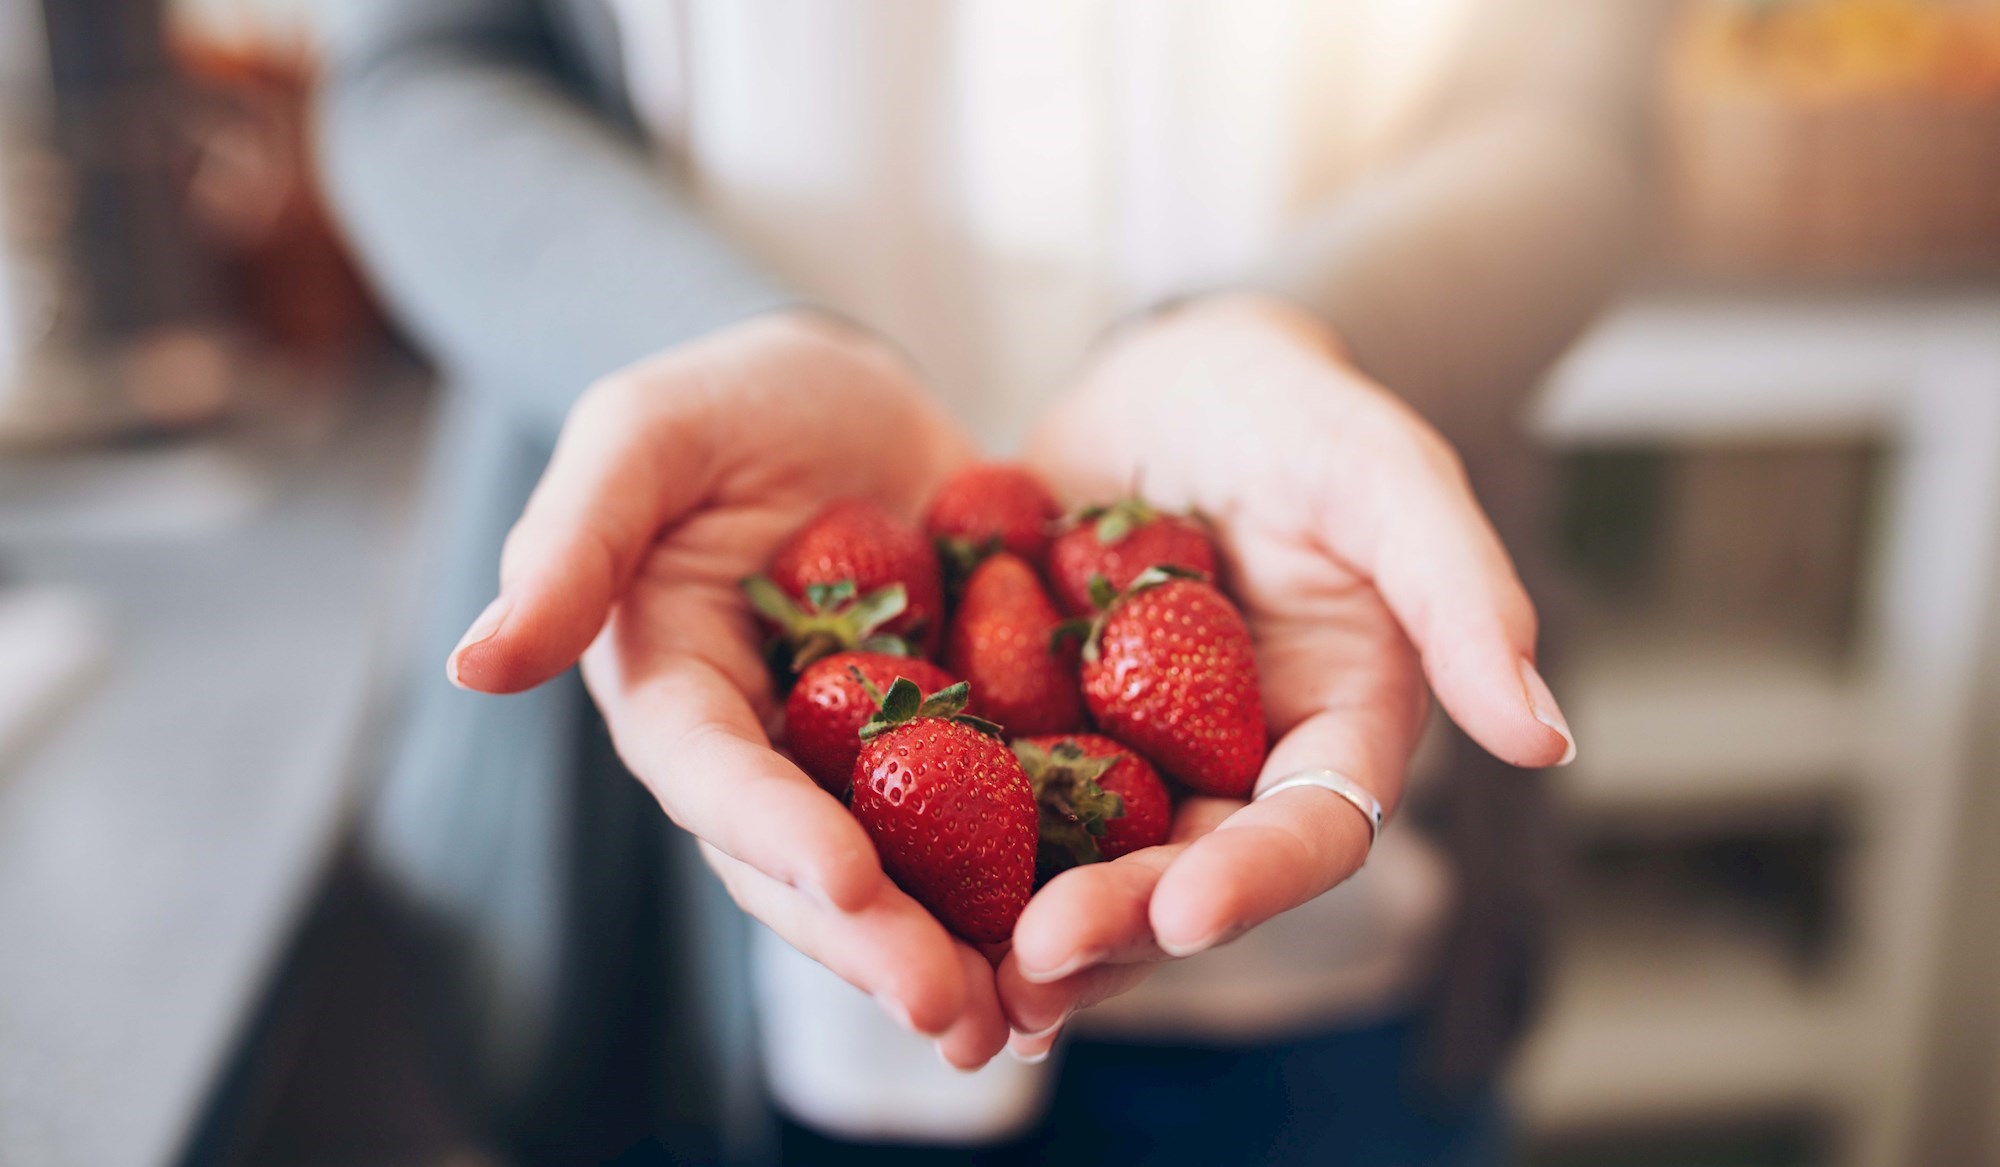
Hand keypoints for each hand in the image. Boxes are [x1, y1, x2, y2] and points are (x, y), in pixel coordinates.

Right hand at [447, 313, 1009, 1066]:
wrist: (850, 396)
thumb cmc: (729, 403)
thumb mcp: (643, 435)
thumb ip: (570, 540)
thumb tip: (472, 665)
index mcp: (678, 696)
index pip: (715, 780)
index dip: (774, 835)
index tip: (848, 881)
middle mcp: (769, 756)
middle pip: (813, 868)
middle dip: (878, 945)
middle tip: (954, 1014)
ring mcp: (868, 765)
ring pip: (909, 877)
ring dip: (963, 952)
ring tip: (1030, 1016)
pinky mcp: (964, 745)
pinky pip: (1006, 819)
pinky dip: (1048, 877)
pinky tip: (1111, 924)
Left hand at [1000, 295, 1574, 1058]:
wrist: (1172, 376)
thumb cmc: (1296, 413)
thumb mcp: (1383, 473)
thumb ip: (1460, 591)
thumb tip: (1546, 736)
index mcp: (1332, 731)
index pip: (1309, 832)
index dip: (1253, 881)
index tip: (1185, 910)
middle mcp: (1232, 767)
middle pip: (1183, 873)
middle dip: (1116, 925)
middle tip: (1033, 964)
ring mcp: (1129, 758)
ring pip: (1084, 862)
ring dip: (1025, 923)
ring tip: (960, 975)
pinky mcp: (1037, 729)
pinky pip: (991, 796)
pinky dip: (945, 840)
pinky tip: (883, 873)